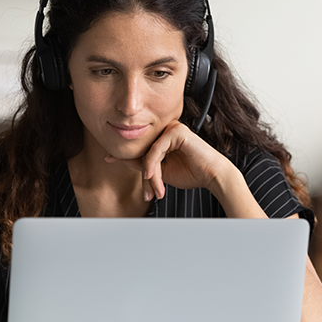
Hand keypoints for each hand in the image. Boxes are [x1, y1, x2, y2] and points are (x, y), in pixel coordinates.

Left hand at [105, 120, 233, 200]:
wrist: (213, 176)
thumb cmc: (192, 174)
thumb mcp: (162, 172)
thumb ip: (146, 165)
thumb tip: (124, 160)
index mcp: (164, 138)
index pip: (141, 147)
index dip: (124, 155)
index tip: (108, 158)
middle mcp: (167, 130)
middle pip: (144, 151)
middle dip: (145, 176)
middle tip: (148, 194)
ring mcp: (172, 128)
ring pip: (149, 152)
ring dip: (151, 174)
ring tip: (157, 189)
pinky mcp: (177, 131)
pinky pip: (156, 149)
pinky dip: (153, 165)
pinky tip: (153, 176)